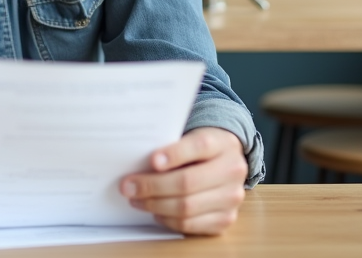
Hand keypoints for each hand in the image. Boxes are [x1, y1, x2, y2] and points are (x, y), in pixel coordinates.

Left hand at [120, 127, 247, 235]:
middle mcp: (232, 171)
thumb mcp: (191, 136)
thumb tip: (139, 162)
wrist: (227, 163)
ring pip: (186, 207)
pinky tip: (155, 211)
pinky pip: (190, 225)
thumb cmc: (200, 150)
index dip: (174, 154)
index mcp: (222, 143)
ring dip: (155, 205)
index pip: (199, 146)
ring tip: (136, 199)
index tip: (152, 160)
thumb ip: (171, 145)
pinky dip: (167, 219)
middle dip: (153, 186)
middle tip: (128, 186)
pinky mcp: (225, 219)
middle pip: (188, 182)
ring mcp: (231, 198)